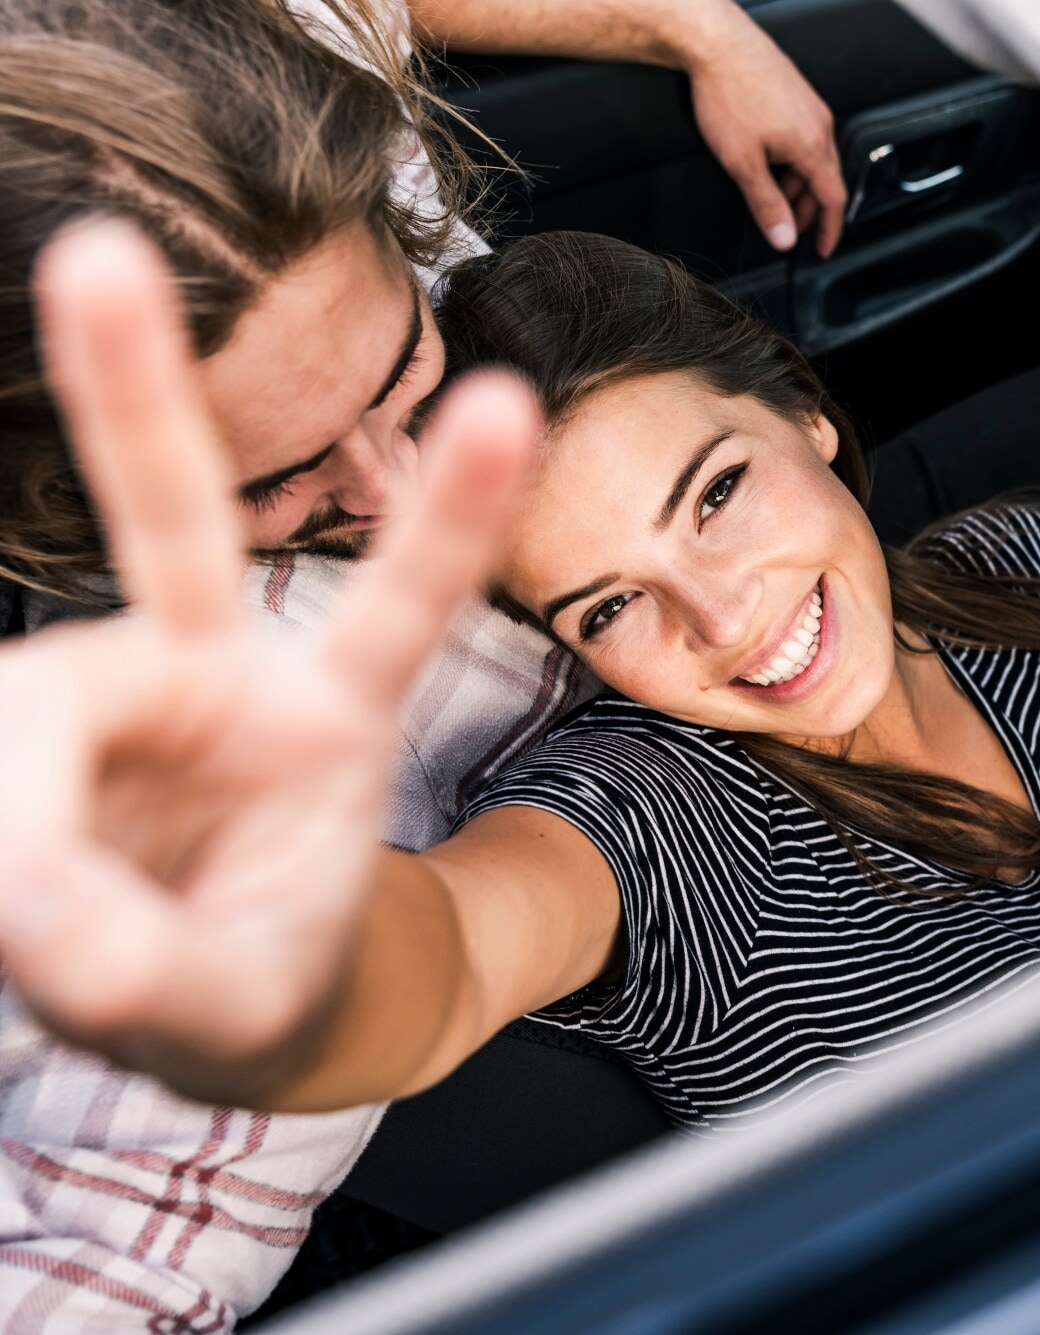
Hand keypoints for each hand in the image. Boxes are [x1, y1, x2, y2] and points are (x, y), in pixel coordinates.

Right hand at [0, 221, 536, 1102]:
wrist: (198, 994)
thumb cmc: (254, 976)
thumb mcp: (237, 1005)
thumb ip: (154, 971)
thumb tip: (26, 898)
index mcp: (332, 716)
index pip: (399, 606)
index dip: (449, 514)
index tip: (508, 404)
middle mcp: (218, 671)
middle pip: (171, 521)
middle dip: (131, 391)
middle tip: (98, 256)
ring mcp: (112, 680)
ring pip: (28, 718)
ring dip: (19, 835)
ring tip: (48, 932)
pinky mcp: (46, 715)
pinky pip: (1, 738)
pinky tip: (19, 882)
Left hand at [684, 7, 846, 257]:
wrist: (716, 41)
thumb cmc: (727, 91)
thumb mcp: (742, 162)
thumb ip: (766, 204)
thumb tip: (782, 237)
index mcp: (812, 144)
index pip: (833, 199)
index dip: (829, 230)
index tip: (822, 249)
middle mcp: (819, 123)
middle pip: (825, 180)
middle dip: (808, 209)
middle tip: (789, 228)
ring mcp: (810, 106)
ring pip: (813, 158)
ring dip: (798, 184)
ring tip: (773, 196)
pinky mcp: (797, 93)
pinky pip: (805, 137)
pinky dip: (793, 159)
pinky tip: (770, 161)